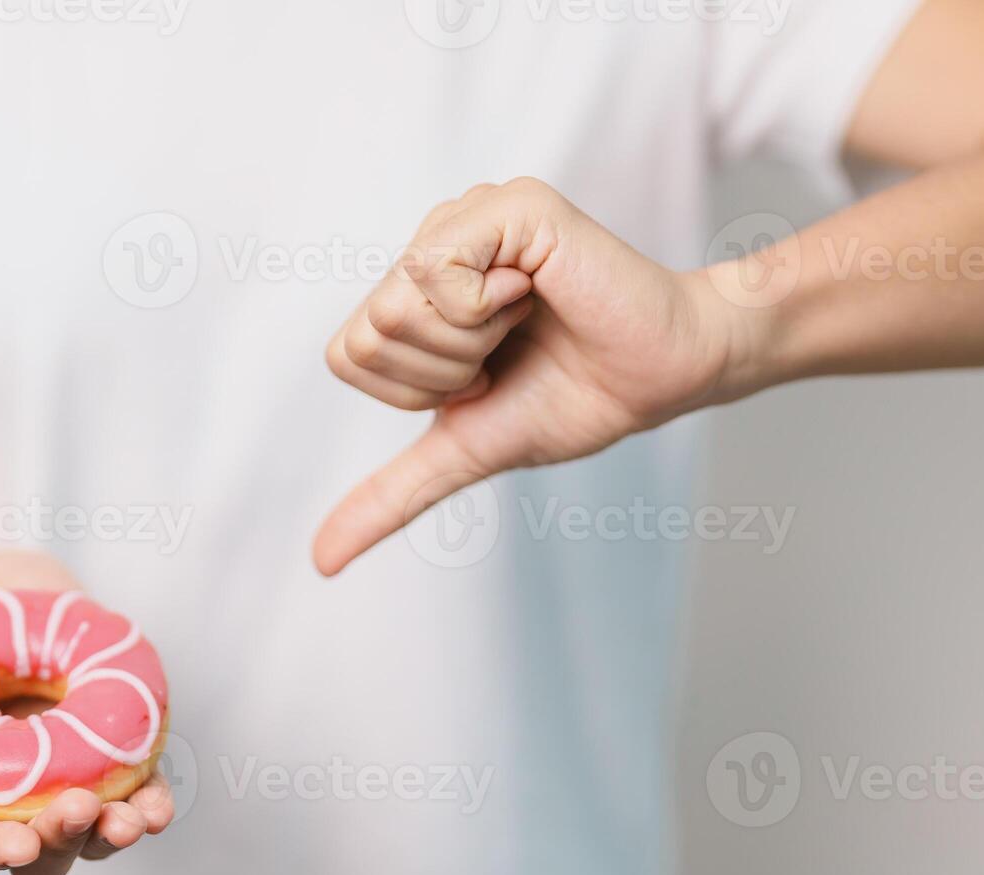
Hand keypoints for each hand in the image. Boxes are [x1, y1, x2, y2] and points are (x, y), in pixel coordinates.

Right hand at [0, 548, 175, 874]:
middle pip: (46, 848)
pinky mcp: (103, 724)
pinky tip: (158, 802)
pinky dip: (151, 792)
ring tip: (137, 820)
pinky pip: (137, 770)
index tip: (21, 845)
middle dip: (67, 843)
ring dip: (119, 829)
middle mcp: (10, 792)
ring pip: (98, 822)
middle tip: (81, 812)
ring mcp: (63, 762)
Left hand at [316, 177, 760, 574]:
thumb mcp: (464, 448)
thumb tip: (322, 560)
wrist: (661, 379)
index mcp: (414, 291)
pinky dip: (490, 308)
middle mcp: (433, 243)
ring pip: (397, 306)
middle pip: (370, 332)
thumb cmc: (577, 399)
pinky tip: (537, 292)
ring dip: (471, 340)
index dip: (415, 390)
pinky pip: (439, 270)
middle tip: (507, 349)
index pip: (349, 355)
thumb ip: (391, 494)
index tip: (482, 376)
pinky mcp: (508, 204)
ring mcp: (468, 216)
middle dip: (443, 369)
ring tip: (527, 319)